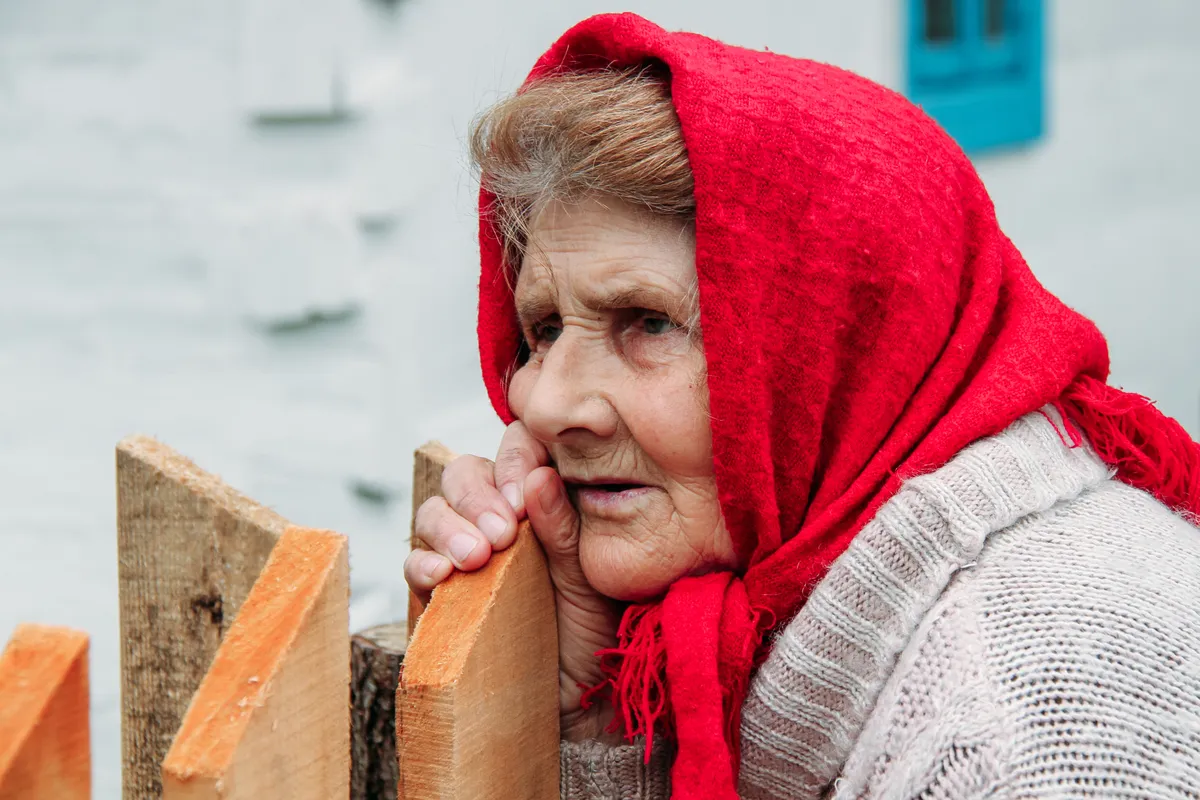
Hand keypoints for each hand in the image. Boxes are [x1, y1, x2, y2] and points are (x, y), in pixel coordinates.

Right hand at [404, 421, 621, 740]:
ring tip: (474, 558)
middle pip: (465, 474)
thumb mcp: (590, 575)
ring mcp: (468, 551)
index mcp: (541, 497)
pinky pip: (417, 565)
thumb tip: (539, 477)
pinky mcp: (445, 593)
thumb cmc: (595, 626)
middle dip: (475, 497)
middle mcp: (500, 515)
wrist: (582, 694)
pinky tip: (441, 576)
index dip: (512, 461)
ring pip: (434, 511)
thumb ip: (564, 527)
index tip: (522, 499)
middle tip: (500, 535)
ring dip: (447, 527)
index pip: (516, 448)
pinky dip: (422, 564)